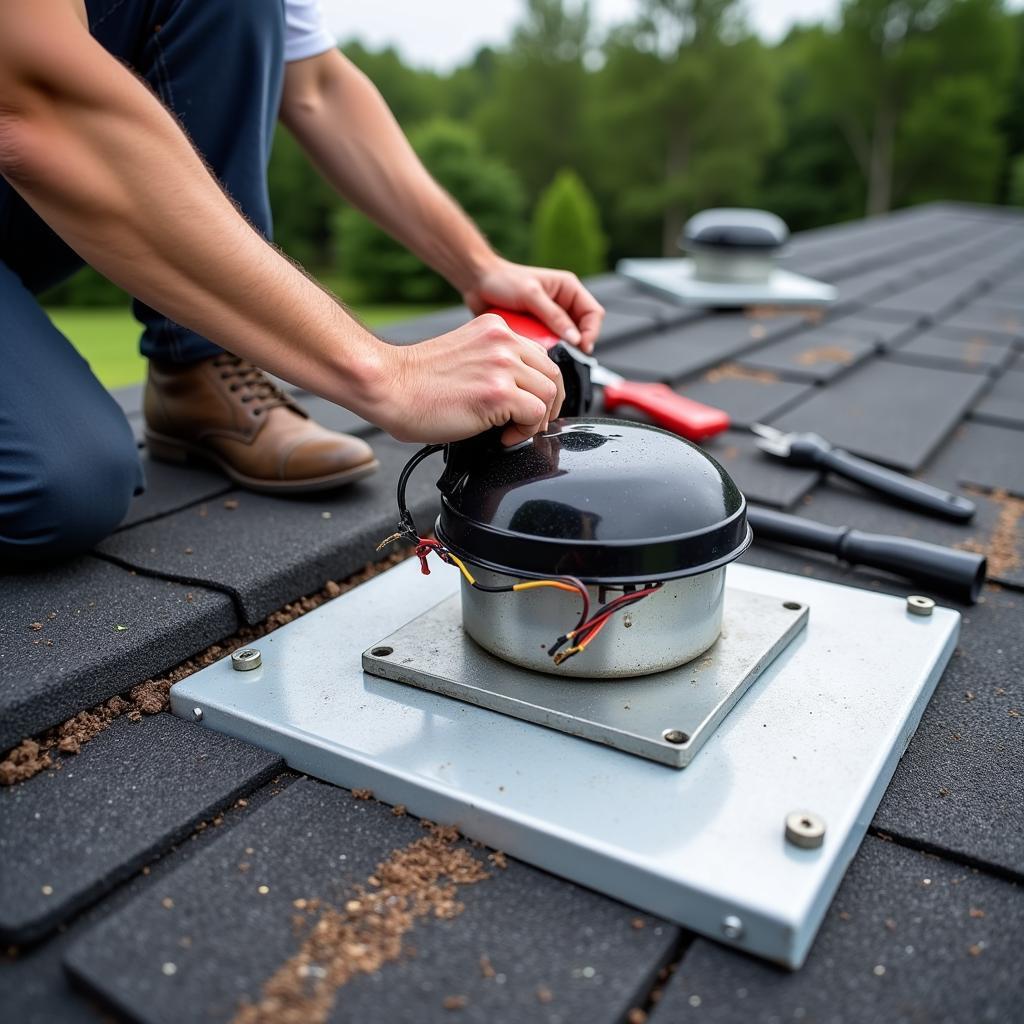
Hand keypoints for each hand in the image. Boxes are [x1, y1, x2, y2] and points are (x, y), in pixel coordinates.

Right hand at [372, 314, 565, 445]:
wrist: (389, 387)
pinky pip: (536, 414)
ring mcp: (502, 365)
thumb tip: (518, 389)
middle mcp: (502, 342)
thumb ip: (493, 361)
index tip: (531, 404)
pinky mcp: (499, 392)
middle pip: (552, 373)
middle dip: (548, 404)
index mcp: (494, 329)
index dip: (540, 385)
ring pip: (549, 393)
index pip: (540, 355)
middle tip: (530, 423)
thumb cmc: (417, 381)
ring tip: (513, 430)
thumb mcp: (465, 355)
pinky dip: (526, 431)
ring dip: (536, 419)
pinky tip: (504, 436)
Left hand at [462, 258, 604, 353]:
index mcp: (569, 289)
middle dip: (576, 344)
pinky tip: (535, 352)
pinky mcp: (538, 330)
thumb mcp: (531, 295)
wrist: (477, 283)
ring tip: (547, 352)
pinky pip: (548, 345)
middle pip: (582, 330)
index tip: (581, 347)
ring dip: (559, 349)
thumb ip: (554, 316)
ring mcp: (550, 319)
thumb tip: (575, 339)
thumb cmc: (503, 281)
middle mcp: (563, 304)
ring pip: (566, 341)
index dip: (591, 332)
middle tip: (565, 355)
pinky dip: (544, 351)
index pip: (593, 313)